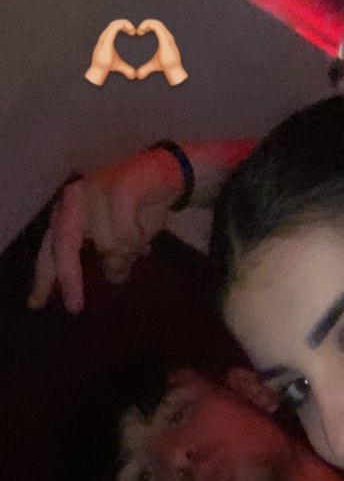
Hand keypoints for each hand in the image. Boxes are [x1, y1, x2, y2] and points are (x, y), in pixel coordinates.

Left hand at [29, 147, 187, 311]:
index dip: (45, 276)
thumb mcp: (122, 241)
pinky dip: (139, 237)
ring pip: (109, 245)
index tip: (36, 304)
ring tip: (142, 239)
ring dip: (129, 250)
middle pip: (65, 245)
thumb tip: (112, 277)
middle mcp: (75, 200)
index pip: (51, 247)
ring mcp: (95, 191)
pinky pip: (126, 233)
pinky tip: (147, 226)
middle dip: (70, 276)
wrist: (169, 173)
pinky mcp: (118, 188)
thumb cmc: (141, 208)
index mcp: (69, 212)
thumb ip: (111, 258)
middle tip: (75, 307)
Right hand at [84, 19, 135, 85]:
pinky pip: (114, 27)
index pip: (115, 26)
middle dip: (125, 23)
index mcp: (108, 38)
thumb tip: (134, 75)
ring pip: (114, 23)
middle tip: (133, 31)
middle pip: (115, 23)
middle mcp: (106, 35)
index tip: (133, 33)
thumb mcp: (120, 66)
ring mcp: (105, 36)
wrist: (99, 70)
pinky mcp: (107, 39)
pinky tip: (130, 31)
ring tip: (132, 30)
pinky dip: (123, 25)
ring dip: (125, 23)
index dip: (124, 26)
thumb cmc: (106, 66)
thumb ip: (127, 69)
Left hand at [134, 19, 187, 85]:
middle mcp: (167, 36)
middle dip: (147, 23)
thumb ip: (145, 69)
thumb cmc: (166, 68)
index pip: (157, 26)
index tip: (139, 33)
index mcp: (164, 39)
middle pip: (157, 23)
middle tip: (138, 31)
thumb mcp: (152, 66)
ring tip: (139, 30)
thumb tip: (138, 76)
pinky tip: (141, 31)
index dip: (148, 26)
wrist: (174, 71)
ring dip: (146, 23)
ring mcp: (167, 37)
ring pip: (157, 23)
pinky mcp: (165, 39)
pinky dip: (148, 25)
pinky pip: (156, 26)